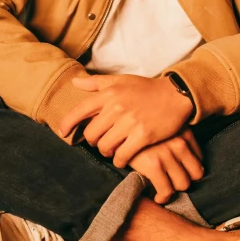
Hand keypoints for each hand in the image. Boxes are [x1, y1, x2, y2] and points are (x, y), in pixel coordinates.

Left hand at [59, 73, 193, 166]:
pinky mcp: (143, 136)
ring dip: (106, 152)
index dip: (67, 123)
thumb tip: (75, 82)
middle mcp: (116, 107)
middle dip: (93, 141)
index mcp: (110, 93)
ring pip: (105, 146)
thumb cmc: (147, 88)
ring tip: (112, 149)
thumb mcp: (121, 80)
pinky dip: (119, 160)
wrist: (176, 95)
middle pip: (92, 134)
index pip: (80, 110)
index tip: (63, 132)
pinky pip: (122, 155)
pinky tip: (123, 157)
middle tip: (100, 141)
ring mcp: (130, 122)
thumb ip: (97, 82)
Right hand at [129, 129, 203, 203]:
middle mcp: (179, 143)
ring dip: (174, 190)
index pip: (200, 159)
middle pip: (196, 174)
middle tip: (173, 182)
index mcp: (184, 133)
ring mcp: (167, 154)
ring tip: (165, 189)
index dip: (191, 169)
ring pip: (183, 184)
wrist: (118, 128)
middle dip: (185, 180)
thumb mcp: (164, 129)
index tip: (181, 173)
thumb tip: (187, 164)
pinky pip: (166, 191)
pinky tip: (157, 197)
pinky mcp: (153, 165)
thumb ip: (177, 141)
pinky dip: (163, 198)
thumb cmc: (140, 131)